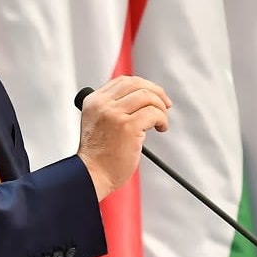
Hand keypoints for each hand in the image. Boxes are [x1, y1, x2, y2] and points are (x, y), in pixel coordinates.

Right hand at [77, 75, 170, 199]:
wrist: (91, 175)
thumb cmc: (97, 155)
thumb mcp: (97, 122)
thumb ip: (111, 108)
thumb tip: (141, 99)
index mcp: (93, 101)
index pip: (123, 81)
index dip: (143, 86)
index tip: (154, 95)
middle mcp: (102, 105)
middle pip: (137, 84)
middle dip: (157, 93)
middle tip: (165, 104)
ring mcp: (114, 114)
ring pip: (148, 97)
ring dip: (161, 108)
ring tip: (160, 122)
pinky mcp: (127, 127)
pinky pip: (154, 113)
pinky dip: (162, 119)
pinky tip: (160, 128)